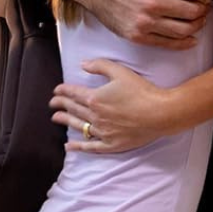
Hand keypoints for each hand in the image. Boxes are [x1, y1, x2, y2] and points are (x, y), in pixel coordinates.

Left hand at [50, 59, 170, 152]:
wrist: (160, 113)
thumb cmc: (142, 91)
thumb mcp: (121, 72)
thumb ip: (100, 66)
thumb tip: (82, 64)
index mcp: (95, 98)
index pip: (73, 93)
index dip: (63, 91)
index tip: (56, 90)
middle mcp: (95, 116)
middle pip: (73, 109)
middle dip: (60, 105)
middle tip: (53, 103)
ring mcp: (102, 131)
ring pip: (78, 126)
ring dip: (65, 121)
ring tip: (56, 118)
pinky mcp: (110, 144)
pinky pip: (90, 146)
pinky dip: (78, 147)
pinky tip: (69, 146)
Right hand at [90, 0, 209, 48]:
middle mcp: (153, 4)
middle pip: (193, 12)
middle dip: (204, 9)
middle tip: (204, 7)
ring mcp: (144, 22)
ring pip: (183, 30)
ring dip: (197, 26)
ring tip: (199, 20)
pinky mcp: (136, 35)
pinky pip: (167, 43)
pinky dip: (184, 43)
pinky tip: (192, 39)